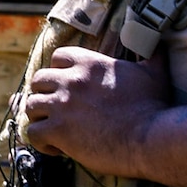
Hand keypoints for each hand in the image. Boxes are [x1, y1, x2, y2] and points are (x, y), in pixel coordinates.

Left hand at [22, 45, 171, 173]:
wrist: (152, 138)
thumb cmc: (154, 106)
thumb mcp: (154, 72)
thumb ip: (149, 53)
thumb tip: (155, 38)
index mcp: (89, 64)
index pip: (58, 57)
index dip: (59, 71)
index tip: (67, 86)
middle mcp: (71, 81)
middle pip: (38, 81)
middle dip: (45, 94)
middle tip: (57, 109)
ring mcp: (62, 106)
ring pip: (30, 106)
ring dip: (39, 117)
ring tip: (53, 128)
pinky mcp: (58, 130)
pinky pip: (32, 133)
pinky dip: (40, 141)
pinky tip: (56, 148)